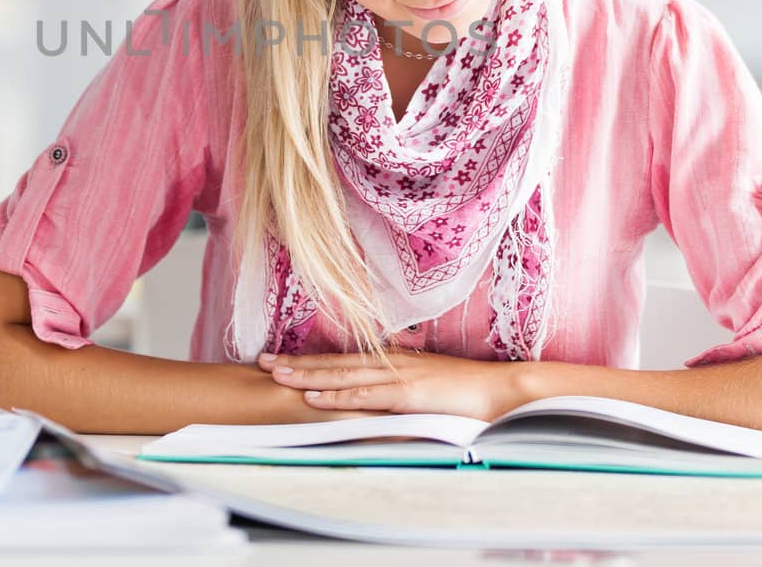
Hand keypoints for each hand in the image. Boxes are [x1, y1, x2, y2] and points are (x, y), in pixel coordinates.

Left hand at [257, 349, 534, 421]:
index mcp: (393, 361)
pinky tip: (316, 398)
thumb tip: (380, 402)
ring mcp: (398, 377)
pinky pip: (366, 396)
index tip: (281, 359)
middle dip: (296, 363)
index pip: (343, 360)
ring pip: (343, 375)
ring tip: (276, 376)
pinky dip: (338, 396)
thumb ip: (401, 393)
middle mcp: (389, 363)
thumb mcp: (427, 389)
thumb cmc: (467, 392)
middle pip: (334, 362)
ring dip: (307, 376)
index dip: (310, 359)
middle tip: (261, 362)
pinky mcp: (408, 394)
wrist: (500, 390)